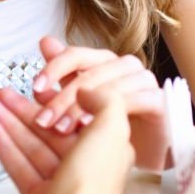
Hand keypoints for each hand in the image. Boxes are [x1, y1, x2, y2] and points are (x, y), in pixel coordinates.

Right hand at [0, 86, 133, 193]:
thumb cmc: (93, 186)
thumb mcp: (111, 130)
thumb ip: (105, 102)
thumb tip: (88, 90)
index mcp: (107, 150)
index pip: (77, 117)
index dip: (55, 100)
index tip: (36, 87)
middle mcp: (86, 167)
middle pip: (49, 131)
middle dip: (23, 110)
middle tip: (3, 95)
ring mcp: (61, 184)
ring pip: (32, 146)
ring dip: (10, 124)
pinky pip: (20, 166)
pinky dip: (5, 147)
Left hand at [31, 36, 167, 169]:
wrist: (147, 151)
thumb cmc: (111, 125)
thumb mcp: (80, 101)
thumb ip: (63, 75)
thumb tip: (45, 41)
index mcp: (104, 60)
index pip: (75, 55)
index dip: (53, 69)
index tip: (35, 88)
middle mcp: (125, 65)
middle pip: (88, 75)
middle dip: (61, 99)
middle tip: (42, 120)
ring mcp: (144, 80)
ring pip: (107, 89)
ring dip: (80, 110)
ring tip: (61, 130)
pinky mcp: (159, 99)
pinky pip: (132, 101)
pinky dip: (109, 113)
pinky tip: (91, 128)